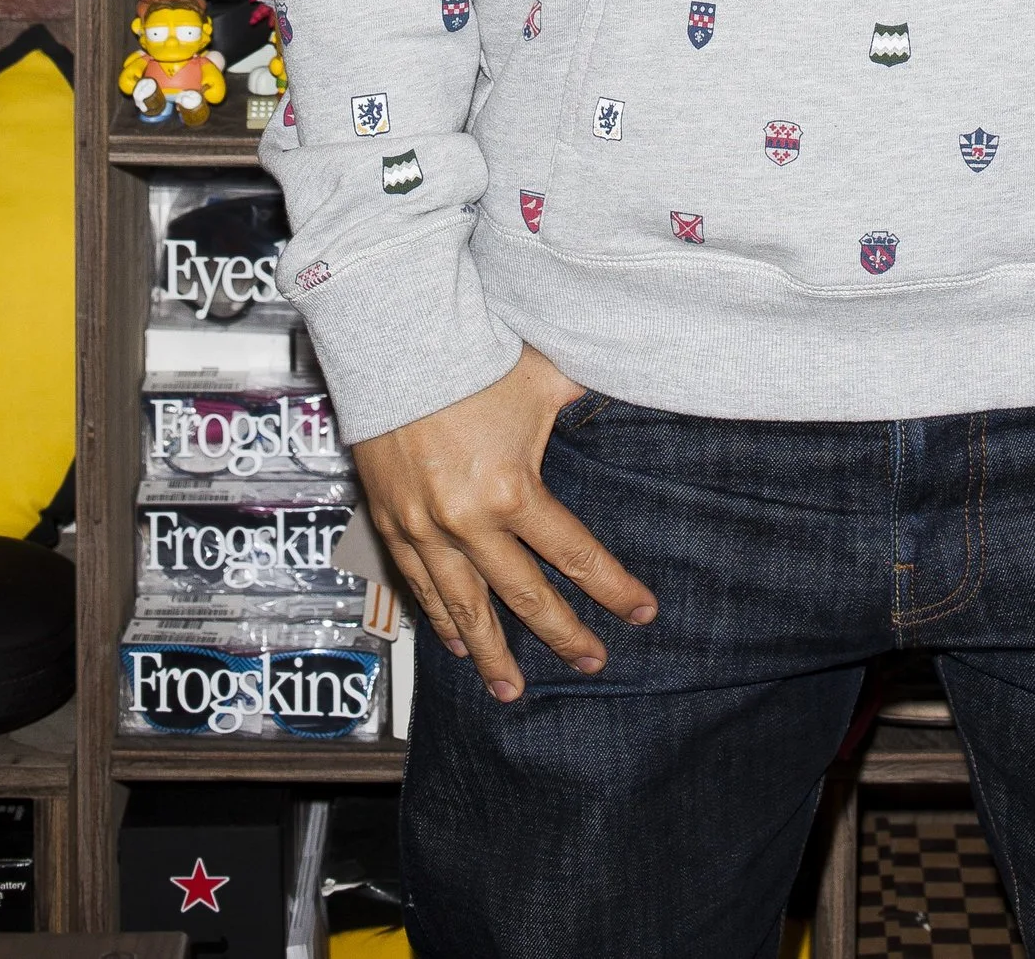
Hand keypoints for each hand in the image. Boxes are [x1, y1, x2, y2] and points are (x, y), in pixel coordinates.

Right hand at [354, 350, 656, 701]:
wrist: (394, 343)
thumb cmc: (473, 355)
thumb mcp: (544, 376)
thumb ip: (586, 393)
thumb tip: (638, 378)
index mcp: (511, 490)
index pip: (574, 554)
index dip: (612, 588)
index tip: (641, 613)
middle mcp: (468, 522)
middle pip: (525, 595)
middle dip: (562, 634)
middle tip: (591, 662)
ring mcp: (425, 529)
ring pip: (465, 609)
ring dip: (492, 653)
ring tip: (512, 690)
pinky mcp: (393, 523)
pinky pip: (420, 586)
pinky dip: (441, 620)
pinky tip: (456, 645)